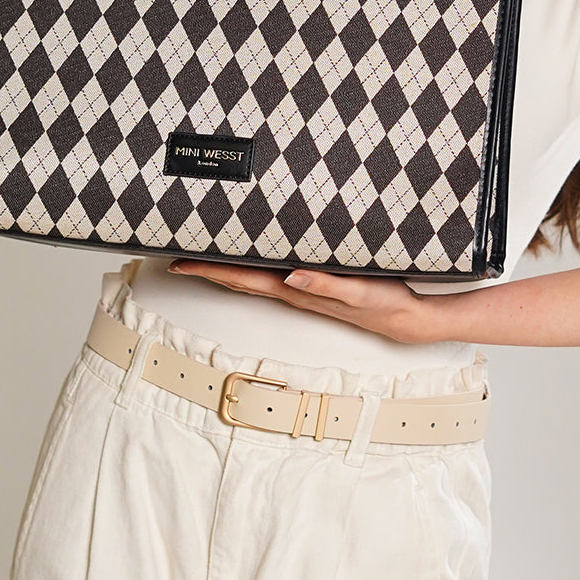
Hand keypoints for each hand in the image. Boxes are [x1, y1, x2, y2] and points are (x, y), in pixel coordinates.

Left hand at [166, 259, 439, 345]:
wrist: (403, 319)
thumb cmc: (381, 302)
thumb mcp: (356, 291)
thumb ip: (324, 284)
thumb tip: (290, 276)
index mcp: (295, 289)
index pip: (243, 277)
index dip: (211, 270)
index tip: (181, 263)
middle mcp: (291, 291)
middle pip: (239, 279)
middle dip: (207, 270)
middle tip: (176, 260)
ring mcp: (300, 292)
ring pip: (252, 280)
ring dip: (225, 271)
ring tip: (201, 260)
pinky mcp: (311, 288)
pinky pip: (270, 279)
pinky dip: (251, 271)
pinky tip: (247, 264)